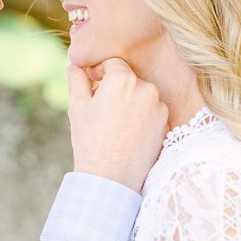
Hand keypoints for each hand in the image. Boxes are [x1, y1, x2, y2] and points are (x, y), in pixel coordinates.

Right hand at [68, 58, 168, 192]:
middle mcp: (145, 88)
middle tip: (102, 107)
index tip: (93, 82)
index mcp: (122, 80)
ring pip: (143, 95)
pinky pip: (153, 112)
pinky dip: (143, 117)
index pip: (114, 63)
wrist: (110, 178)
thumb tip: (73, 66)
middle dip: (117, 88)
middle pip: (130, 79)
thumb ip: (77, 81)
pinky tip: (129, 133)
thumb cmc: (90, 141)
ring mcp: (159, 107)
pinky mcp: (166, 124)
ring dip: (131, 102)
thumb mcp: (78, 107)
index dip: (102, 71)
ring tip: (116, 123)